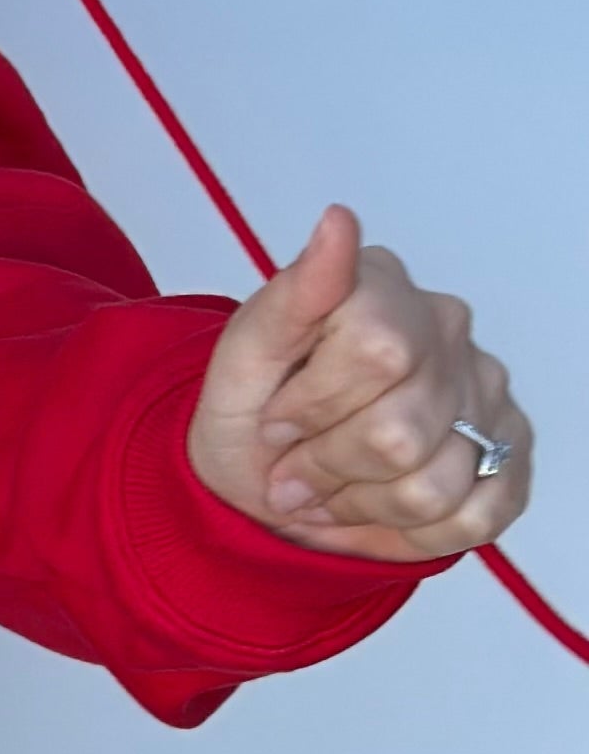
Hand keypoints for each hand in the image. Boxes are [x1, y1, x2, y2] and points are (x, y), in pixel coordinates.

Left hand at [187, 205, 530, 561]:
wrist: (263, 482)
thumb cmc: (251, 416)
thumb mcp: (244, 358)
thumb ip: (294, 293)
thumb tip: (339, 221)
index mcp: (384, 289)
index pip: (379, 350)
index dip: (313, 405)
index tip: (276, 419)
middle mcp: (448, 330)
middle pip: (402, 432)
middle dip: (329, 467)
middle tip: (295, 470)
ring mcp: (486, 393)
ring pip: (435, 485)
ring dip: (362, 504)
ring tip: (332, 488)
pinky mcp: (509, 454)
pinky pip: (473, 518)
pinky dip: (408, 532)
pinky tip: (376, 505)